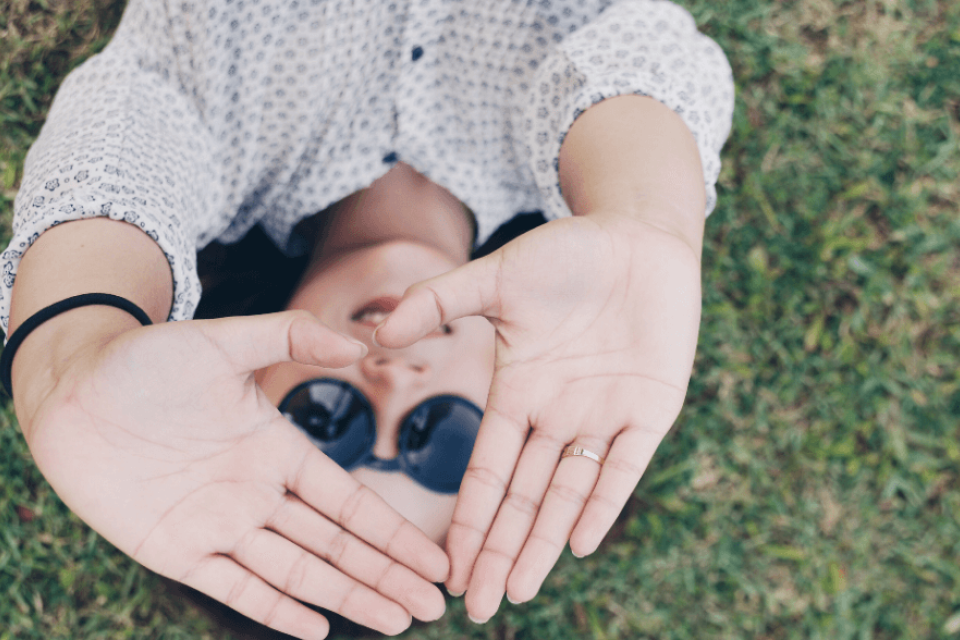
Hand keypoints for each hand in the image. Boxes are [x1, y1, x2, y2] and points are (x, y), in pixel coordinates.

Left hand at [23, 310, 448, 638]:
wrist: (73, 390)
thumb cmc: (148, 360)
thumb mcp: (225, 341)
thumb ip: (292, 335)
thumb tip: (360, 341)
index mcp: (278, 450)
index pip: (349, 501)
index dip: (393, 532)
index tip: (434, 556)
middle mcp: (258, 494)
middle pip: (335, 545)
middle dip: (386, 574)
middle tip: (432, 605)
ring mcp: (220, 526)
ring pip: (297, 571)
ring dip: (348, 595)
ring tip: (397, 620)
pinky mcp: (176, 551)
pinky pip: (234, 587)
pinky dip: (275, 610)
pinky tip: (318, 629)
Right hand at [374, 211, 701, 620]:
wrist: (636, 235)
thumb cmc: (566, 253)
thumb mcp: (496, 277)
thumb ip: (439, 301)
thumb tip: (380, 332)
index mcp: (517, 392)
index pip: (487, 471)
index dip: (469, 518)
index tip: (447, 565)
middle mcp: (556, 415)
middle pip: (523, 497)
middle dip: (500, 550)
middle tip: (478, 606)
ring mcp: (603, 415)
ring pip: (569, 493)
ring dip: (543, 542)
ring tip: (518, 590)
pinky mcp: (650, 408)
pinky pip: (624, 466)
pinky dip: (603, 503)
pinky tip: (579, 543)